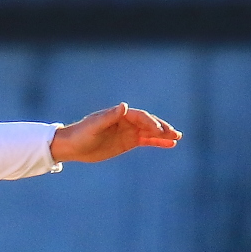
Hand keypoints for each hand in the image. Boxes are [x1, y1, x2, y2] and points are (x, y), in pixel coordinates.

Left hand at [50, 103, 180, 163]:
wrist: (73, 146)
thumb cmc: (82, 134)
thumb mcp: (94, 126)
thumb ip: (110, 116)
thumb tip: (125, 106)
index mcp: (120, 114)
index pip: (140, 116)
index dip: (150, 123)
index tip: (159, 131)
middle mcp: (127, 121)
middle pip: (148, 123)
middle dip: (162, 128)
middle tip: (175, 134)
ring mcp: (128, 131)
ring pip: (150, 132)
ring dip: (164, 135)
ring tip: (177, 138)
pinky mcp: (128, 142)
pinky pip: (146, 141)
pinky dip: (158, 142)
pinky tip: (169, 144)